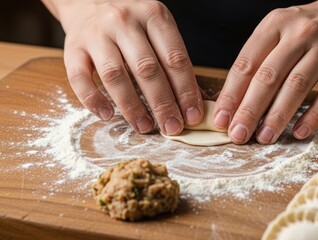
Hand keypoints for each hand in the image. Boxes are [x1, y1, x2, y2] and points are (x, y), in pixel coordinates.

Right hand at [55, 0, 203, 134]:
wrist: (89, 1)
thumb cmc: (133, 24)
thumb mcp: (158, 30)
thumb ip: (174, 61)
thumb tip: (194, 102)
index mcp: (153, 15)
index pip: (174, 58)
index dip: (186, 90)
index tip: (192, 116)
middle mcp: (124, 21)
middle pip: (146, 69)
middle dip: (162, 103)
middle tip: (172, 127)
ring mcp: (96, 34)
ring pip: (114, 75)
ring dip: (131, 106)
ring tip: (145, 126)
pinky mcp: (72, 47)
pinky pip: (79, 77)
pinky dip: (93, 99)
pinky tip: (107, 115)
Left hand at [214, 0, 317, 143]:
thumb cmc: (312, 28)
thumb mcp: (282, 30)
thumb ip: (260, 60)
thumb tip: (234, 100)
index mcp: (276, 24)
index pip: (247, 63)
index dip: (231, 94)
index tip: (221, 119)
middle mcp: (300, 32)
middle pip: (269, 76)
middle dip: (250, 109)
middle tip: (238, 134)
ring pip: (297, 86)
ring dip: (278, 116)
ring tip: (264, 137)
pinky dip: (313, 115)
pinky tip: (300, 132)